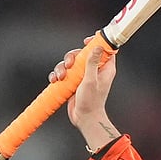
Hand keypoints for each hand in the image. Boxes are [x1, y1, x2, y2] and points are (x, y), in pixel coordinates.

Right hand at [50, 36, 119, 151]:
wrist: (84, 118)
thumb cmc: (92, 101)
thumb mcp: (92, 79)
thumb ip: (93, 62)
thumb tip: (98, 46)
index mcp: (104, 68)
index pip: (104, 49)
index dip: (96, 42)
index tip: (86, 40)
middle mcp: (94, 70)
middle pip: (82, 54)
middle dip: (72, 56)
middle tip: (69, 64)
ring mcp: (83, 75)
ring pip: (70, 63)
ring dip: (62, 67)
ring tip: (61, 77)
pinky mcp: (74, 81)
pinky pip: (64, 72)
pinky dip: (58, 75)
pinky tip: (55, 80)